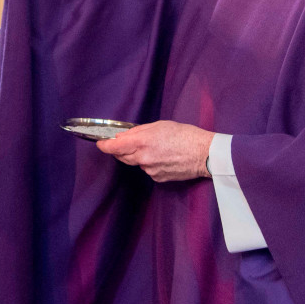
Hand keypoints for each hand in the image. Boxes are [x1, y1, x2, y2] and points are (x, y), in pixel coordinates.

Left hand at [96, 120, 214, 181]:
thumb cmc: (184, 135)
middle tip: (124, 142)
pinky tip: (163, 157)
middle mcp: (143, 158)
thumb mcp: (160, 125)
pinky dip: (150, 163)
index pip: (114, 147)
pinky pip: (148, 169)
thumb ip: (138, 131)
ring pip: (136, 163)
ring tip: (155, 148)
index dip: (104, 145)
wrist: (204, 154)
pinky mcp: (158, 178)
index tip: (100, 143)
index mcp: (142, 142)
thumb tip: (123, 137)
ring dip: (138, 156)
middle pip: (122, 156)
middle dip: (120, 150)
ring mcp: (150, 170)